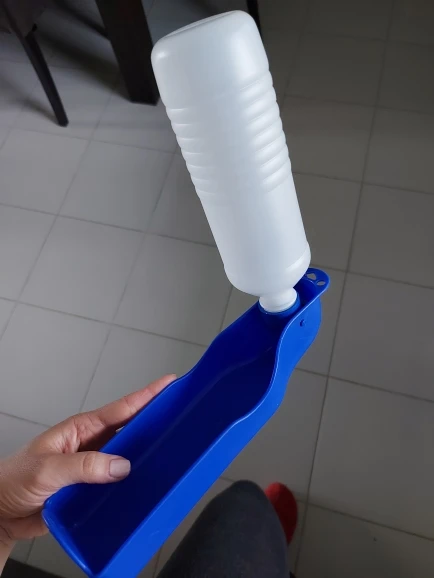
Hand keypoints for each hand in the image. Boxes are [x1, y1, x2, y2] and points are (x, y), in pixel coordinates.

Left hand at [0, 375, 174, 553]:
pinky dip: (133, 485)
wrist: (1, 513)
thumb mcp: (48, 468)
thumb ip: (84, 466)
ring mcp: (93, 466)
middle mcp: (90, 445)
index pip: (120, 408)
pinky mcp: (92, 489)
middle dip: (154, 422)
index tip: (167, 384)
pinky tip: (144, 488)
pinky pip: (119, 484)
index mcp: (80, 429)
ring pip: (127, 458)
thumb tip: (120, 465)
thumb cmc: (13, 480)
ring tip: (169, 454)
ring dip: (144, 457)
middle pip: (130, 430)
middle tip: (179, 417)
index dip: (146, 395)